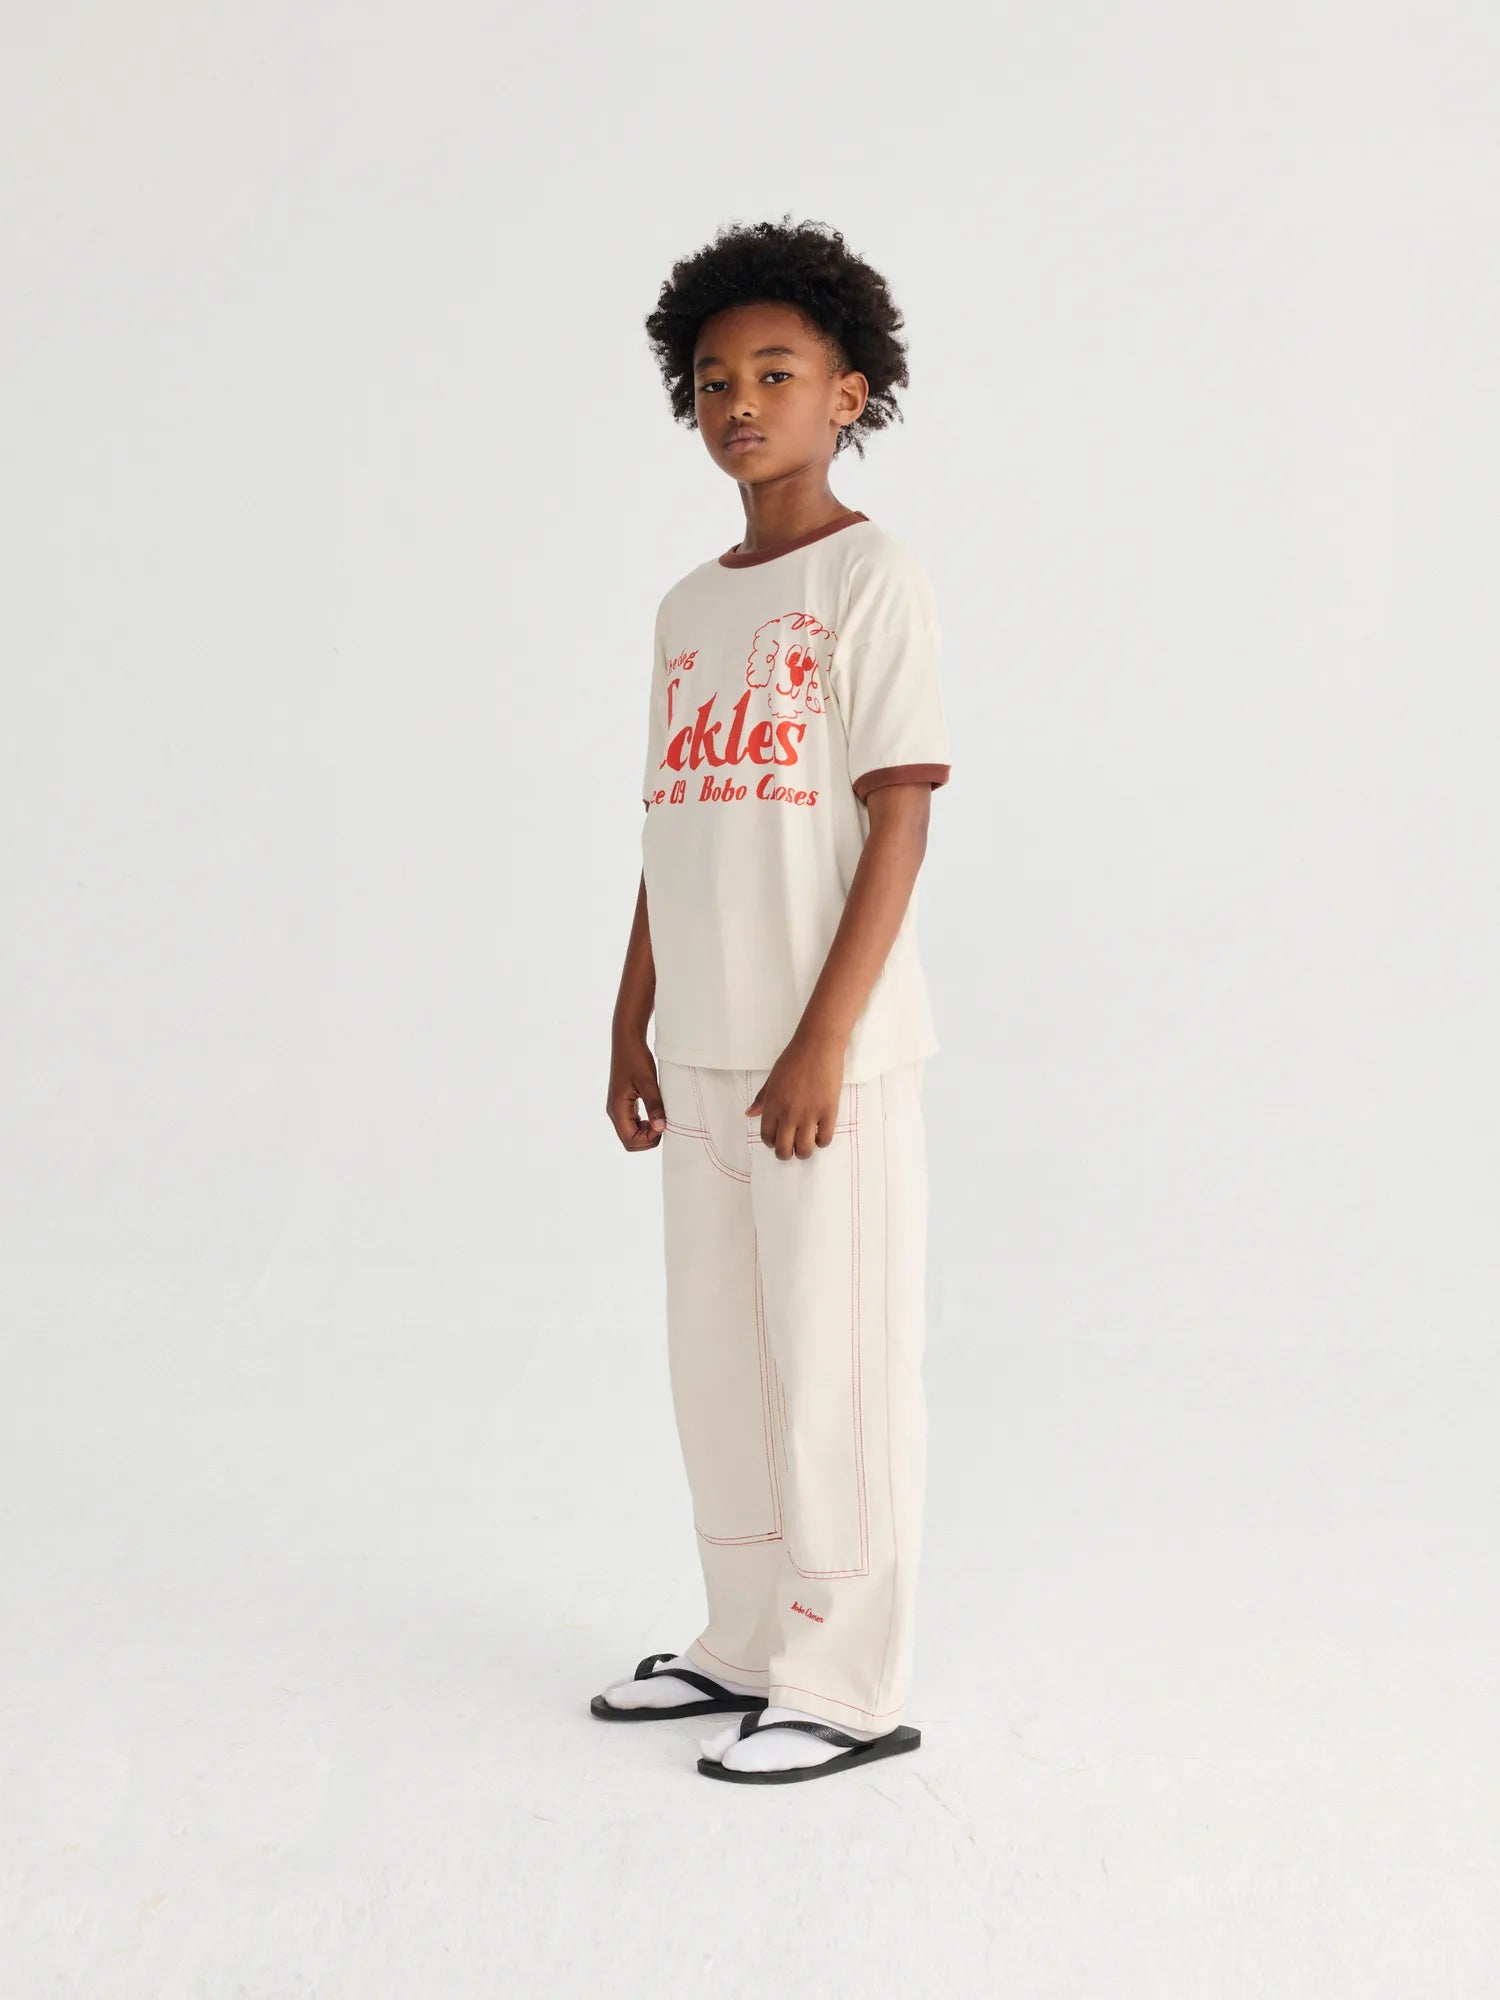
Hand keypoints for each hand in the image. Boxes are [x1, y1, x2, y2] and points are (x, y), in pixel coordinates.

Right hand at [608, 1035, 666, 1150]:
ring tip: (659, 1117)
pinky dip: (644, 1124)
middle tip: (662, 1122)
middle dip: (647, 1138)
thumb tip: (660, 1128)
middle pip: (629, 1141)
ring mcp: (618, 1108)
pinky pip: (632, 1123)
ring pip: (631, 1134)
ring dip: (647, 1132)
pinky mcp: (624, 1103)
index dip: (648, 1139)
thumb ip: (654, 1106)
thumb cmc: (636, 1059)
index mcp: (617, 1109)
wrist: (627, 1040)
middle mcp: (614, 1112)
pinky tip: (655, 1113)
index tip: (662, 1125)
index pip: (630, 1141)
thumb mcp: (648, 1082)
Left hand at [746, 1030, 846, 1160]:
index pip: (767, 1137)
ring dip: (804, 1151)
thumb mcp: (772, 1078)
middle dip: (786, 1154)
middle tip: (791, 1148)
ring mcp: (809, 1115)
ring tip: (807, 1144)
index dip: (772, 1143)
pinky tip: (820, 1134)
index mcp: (772, 1105)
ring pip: (804, 1149)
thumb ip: (762, 1098)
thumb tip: (750, 1113)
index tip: (777, 1140)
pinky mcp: (828, 1112)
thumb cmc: (794, 1058)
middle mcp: (788, 1114)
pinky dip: (822, 1141)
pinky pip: (825, 1139)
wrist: (818, 1045)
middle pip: (784, 1149)